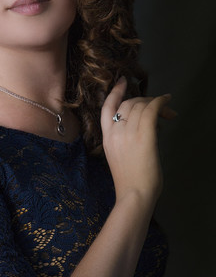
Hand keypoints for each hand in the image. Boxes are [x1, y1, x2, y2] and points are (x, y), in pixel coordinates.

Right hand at [101, 77, 175, 206]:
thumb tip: (142, 128)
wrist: (134, 195)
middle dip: (146, 102)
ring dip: (156, 103)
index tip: (123, 81)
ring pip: (141, 106)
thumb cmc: (129, 181)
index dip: (115, 92)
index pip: (107, 108)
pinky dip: (161, 103)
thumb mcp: (119, 156)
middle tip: (161, 109)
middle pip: (129, 104)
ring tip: (168, 110)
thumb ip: (124, 140)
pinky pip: (152, 111)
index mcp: (107, 137)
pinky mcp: (144, 137)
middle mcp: (115, 132)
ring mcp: (129, 133)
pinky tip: (167, 103)